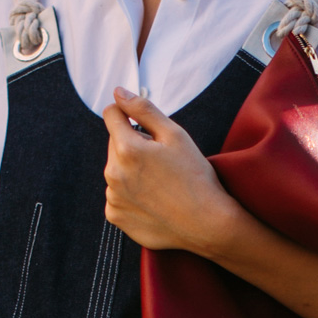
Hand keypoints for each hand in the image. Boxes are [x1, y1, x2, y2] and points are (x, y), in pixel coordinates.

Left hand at [102, 89, 237, 253]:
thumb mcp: (175, 135)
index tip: (141, 123)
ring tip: (160, 182)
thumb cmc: (195, 177)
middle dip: (132, 145)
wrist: (207, 224)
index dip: (127, 114)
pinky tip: (154, 200)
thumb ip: (143, 110)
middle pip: (114, 144)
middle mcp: (112, 174)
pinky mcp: (115, 216)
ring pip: (116, 171)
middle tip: (162, 160)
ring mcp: (112, 198)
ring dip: (131, 171)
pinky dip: (131, 194)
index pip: (111, 115)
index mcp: (127, 149)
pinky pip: (117, 195)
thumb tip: (119, 93)